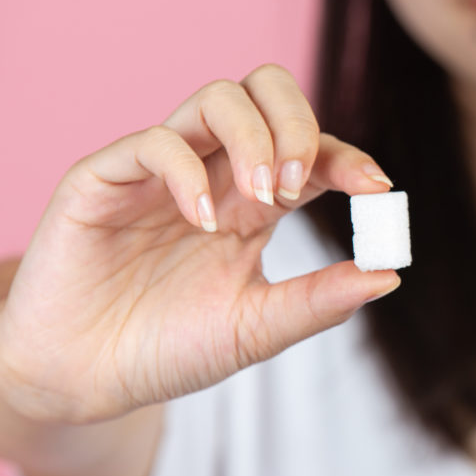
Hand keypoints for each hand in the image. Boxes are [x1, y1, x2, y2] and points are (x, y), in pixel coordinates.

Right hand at [0, 63, 401, 423]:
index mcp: (254, 204)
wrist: (84, 382)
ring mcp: (160, 171)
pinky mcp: (105, 177)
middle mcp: (213, 173)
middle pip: (267, 93)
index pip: (312, 152)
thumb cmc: (169, 351)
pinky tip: (202, 221)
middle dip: (298, 125)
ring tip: (260, 197)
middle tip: (298, 186)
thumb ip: (319, 301)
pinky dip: (188, 171)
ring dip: (253, 137)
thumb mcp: (257, 329)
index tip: (377, 189)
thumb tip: (391, 275)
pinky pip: (155, 141)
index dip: (347, 158)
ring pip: (218, 98)